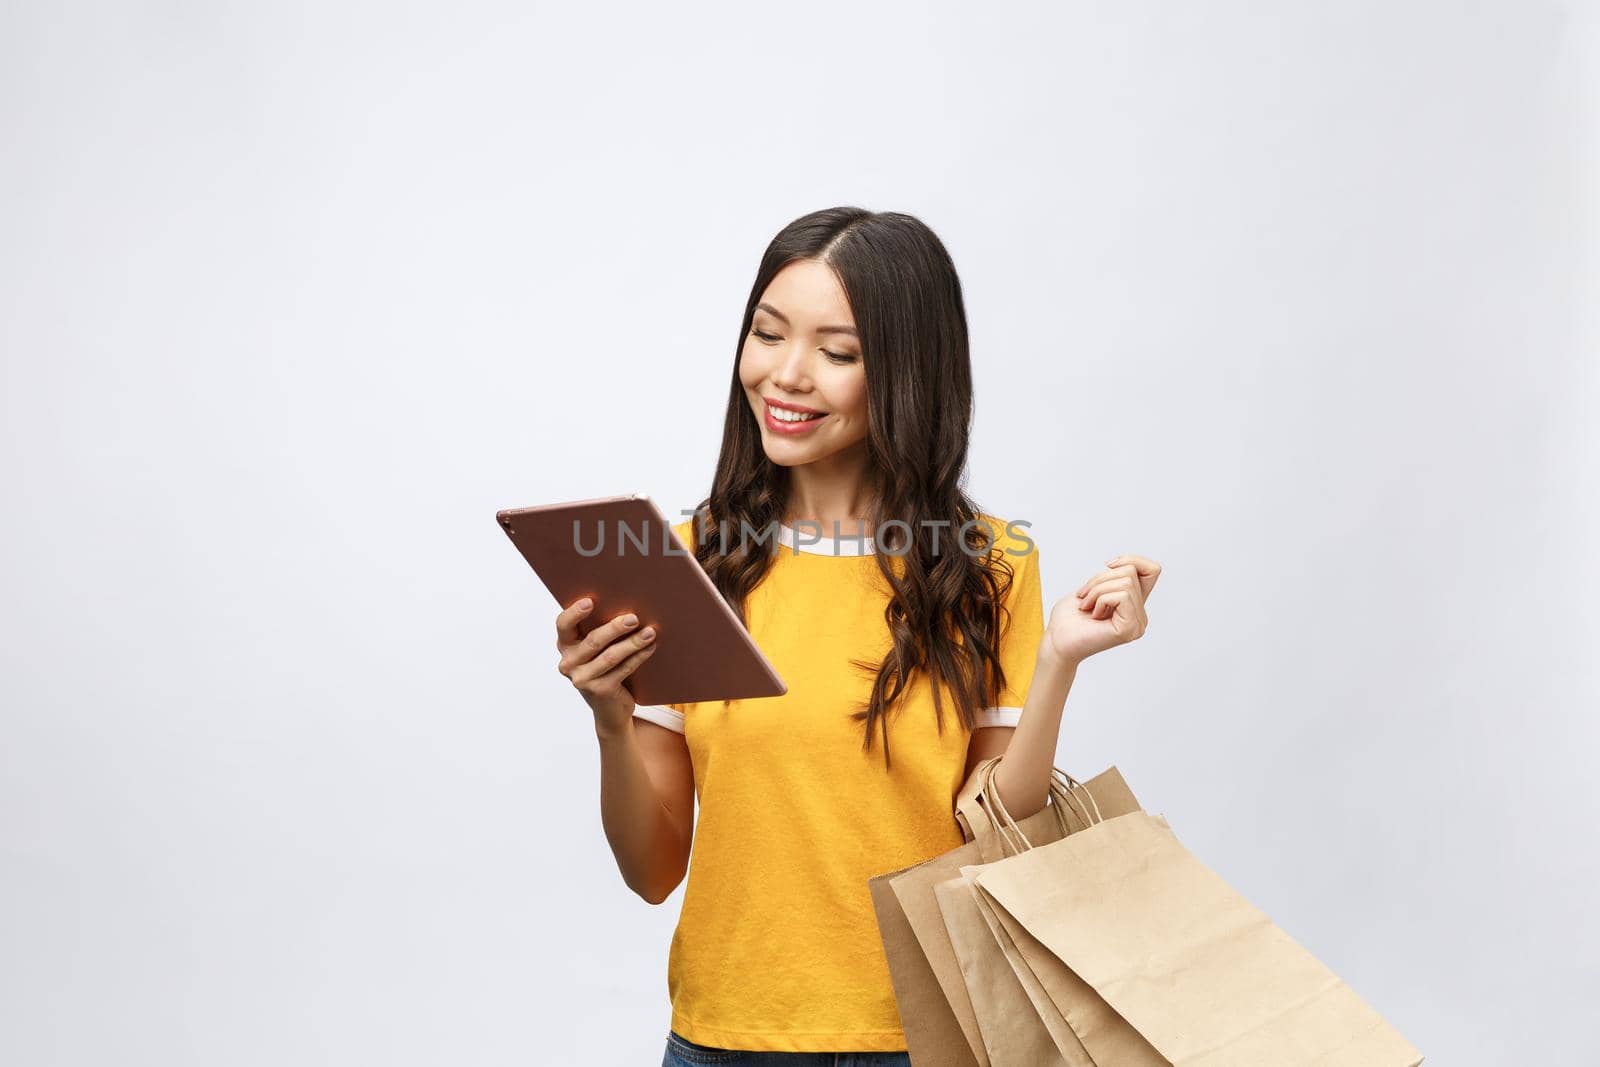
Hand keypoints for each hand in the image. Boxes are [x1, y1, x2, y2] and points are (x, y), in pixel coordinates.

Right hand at [554, 596, 659, 733]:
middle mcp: (568, 663)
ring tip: (650, 632)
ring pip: (611, 656)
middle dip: (615, 628)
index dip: (574, 612)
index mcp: (565, 645)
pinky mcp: (600, 691)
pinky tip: (650, 647)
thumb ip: (600, 630)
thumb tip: (627, 607)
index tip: (590, 601)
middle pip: (593, 641)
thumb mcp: (596, 649)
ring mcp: (582, 679)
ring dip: (633, 642)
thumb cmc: (605, 667)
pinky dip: (639, 657)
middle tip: (634, 618)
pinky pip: (623, 669)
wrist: (609, 708)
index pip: (563, 625)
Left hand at [1044, 554, 1160, 665]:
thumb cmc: (1069, 618)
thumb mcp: (1093, 587)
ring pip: (1126, 582)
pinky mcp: (1130, 629)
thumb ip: (1115, 576)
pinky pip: (1122, 596)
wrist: (1056, 641)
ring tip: (1087, 607)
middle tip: (1085, 598)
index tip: (1108, 566)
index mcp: (1134, 604)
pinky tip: (1093, 615)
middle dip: (1100, 579)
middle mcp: (1140, 615)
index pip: (1152, 570)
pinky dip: (1100, 599)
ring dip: (1097, 590)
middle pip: (1131, 572)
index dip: (1131, 560)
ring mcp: (1137, 624)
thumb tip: (1126, 565)